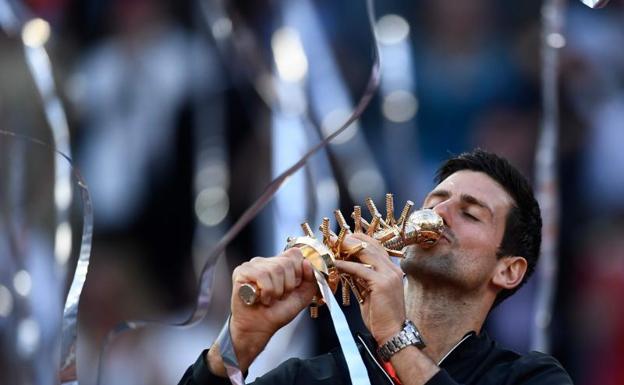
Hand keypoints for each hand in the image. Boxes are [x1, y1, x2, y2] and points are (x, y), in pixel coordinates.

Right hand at [210, 248, 316, 373]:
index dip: (298, 271)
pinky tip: (261, 298)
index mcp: (280, 264)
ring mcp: (253, 265)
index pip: (294, 253)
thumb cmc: (276, 313)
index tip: (293, 287)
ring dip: (276, 291)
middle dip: (288, 285)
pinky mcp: (242, 272)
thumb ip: (310, 280)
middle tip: (279, 296)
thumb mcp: (301, 297)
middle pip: (286, 262)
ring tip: (270, 299)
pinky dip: (266, 291)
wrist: (259, 329)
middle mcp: (266, 261)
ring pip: (275, 269)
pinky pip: (261, 275)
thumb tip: (307, 263)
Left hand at [335, 233, 405, 344]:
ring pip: (366, 253)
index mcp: (392, 270)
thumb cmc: (381, 316)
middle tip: (334, 239)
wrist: (392, 333)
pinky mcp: (382, 283)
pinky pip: (360, 269)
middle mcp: (392, 269)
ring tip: (333, 246)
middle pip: (370, 246)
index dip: (360, 240)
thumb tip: (348, 268)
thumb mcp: (370, 292)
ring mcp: (389, 275)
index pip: (376, 246)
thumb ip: (362, 278)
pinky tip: (335, 264)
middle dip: (351, 240)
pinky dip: (346, 265)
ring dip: (347, 249)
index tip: (344, 238)